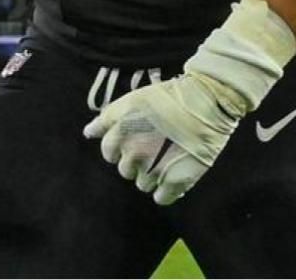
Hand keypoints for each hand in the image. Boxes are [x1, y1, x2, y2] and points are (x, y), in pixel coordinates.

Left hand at [84, 70, 249, 205]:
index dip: (121, 147)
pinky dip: (167, 191)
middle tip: (157, 147)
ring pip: (143, 184)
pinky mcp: (175, 182)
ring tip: (168, 158)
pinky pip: (161, 198)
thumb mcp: (132, 100)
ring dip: (152, 175)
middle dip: (137, 161)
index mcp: (121, 132)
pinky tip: (175, 176)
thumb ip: (106, 119)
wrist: (207, 101)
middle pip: (125, 170)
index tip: (137, 140)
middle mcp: (133, 152)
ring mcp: (153, 169)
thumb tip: (88, 133)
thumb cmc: (169, 97)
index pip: (108, 152)